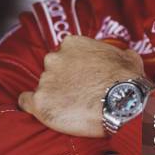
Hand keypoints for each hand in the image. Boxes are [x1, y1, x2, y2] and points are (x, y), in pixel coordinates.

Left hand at [18, 35, 143, 136]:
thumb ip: (116, 54)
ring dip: (53, 96)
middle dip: (62, 80)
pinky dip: (33, 106)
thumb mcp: (129, 57)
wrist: (123, 103)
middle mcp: (55, 58)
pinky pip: (26, 102)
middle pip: (52, 69)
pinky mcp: (40, 103)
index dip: (73, 67)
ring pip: (43, 87)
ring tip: (71, 108)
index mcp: (73, 44)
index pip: (65, 53)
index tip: (81, 78)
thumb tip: (122, 56)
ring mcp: (46, 80)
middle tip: (77, 94)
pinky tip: (45, 111)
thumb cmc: (128, 81)